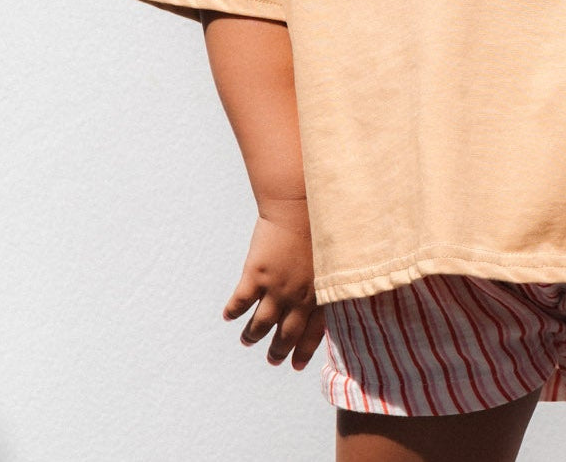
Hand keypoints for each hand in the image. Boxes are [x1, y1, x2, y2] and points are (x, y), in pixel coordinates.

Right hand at [223, 198, 324, 369]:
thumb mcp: (336, 255)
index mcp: (323, 293)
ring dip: (252, 336)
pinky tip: (229, 317)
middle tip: (272, 360)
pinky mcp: (257, 274)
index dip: (304, 351)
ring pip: (261, 324)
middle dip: (278, 350)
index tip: (296, 365)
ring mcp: (277, 287)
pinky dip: (233, 312)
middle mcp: (300, 296)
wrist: (300, 200)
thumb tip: (334, 289)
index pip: (314, 333)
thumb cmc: (324, 222)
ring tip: (247, 340)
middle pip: (286, 334)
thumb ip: (333, 277)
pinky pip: (241, 302)